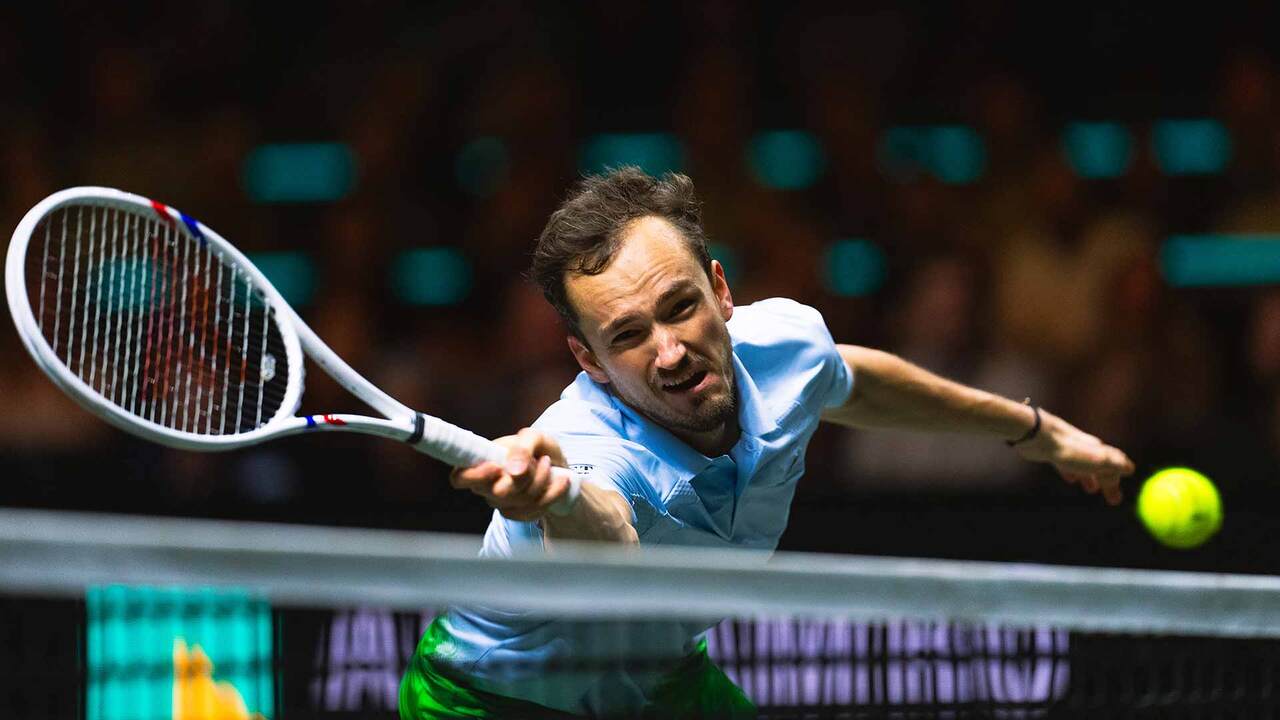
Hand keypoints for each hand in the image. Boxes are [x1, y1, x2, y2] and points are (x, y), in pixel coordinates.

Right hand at [449, 428, 571, 520]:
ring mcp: (501, 503)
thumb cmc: (538, 449)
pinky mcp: (518, 514)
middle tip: (542, 459)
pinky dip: (552, 494)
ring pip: (519, 502)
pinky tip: (559, 481)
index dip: (473, 476)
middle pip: (498, 492)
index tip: (496, 467)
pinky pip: (533, 512)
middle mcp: (486, 487)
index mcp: (482, 463)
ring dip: (543, 482)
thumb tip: (514, 470)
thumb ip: (523, 447)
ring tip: (550, 465)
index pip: (459, 478)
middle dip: (528, 476)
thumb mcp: (535, 437)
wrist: (558, 468)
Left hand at [1013, 409, 1134, 505]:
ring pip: (1083, 466)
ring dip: (1090, 478)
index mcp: (1098, 450)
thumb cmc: (1069, 451)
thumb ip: (1114, 464)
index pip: (1114, 467)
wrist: (1039, 437)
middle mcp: (1086, 448)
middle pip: (1100, 468)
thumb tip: (1130, 469)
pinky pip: (1067, 464)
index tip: (1119, 497)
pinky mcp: (1053, 452)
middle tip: (1113, 500)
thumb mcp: (1097, 460)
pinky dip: (1072, 473)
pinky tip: (1070, 479)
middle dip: (1107, 483)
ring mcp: (1069, 449)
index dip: (1116, 483)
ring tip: (1092, 490)